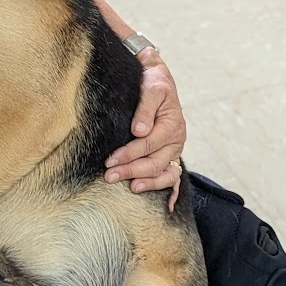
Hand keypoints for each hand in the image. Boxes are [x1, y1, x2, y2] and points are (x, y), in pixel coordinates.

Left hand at [104, 51, 185, 209]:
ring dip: (147, 183)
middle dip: (131, 171)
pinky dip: (171, 191)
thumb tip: (139, 131)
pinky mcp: (170, 154)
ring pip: (164, 173)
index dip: (129, 154)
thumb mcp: (151, 87)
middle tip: (109, 177)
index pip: (148, 144)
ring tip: (130, 188)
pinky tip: (167, 207)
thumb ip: (145, 108)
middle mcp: (176, 140)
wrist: (157, 77)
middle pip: (154, 162)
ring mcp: (174, 149)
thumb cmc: (152, 81)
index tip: (109, 160)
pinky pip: (173, 176)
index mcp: (172, 124)